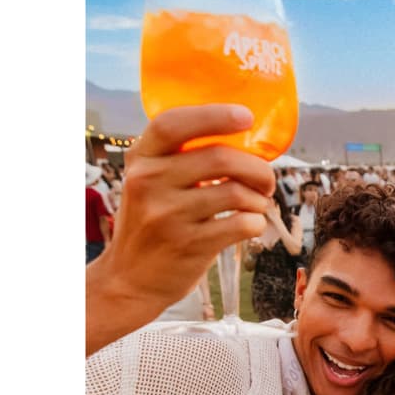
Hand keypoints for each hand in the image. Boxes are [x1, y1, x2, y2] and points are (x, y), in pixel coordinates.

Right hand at [88, 105, 274, 325]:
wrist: (129, 279)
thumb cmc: (150, 222)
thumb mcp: (148, 182)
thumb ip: (177, 157)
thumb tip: (240, 137)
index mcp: (141, 159)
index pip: (173, 124)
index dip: (214, 115)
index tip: (247, 116)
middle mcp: (149, 182)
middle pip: (219, 158)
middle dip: (257, 167)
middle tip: (266, 179)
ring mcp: (168, 215)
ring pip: (236, 193)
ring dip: (259, 198)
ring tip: (258, 204)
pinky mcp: (189, 245)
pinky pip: (241, 225)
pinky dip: (256, 223)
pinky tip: (250, 225)